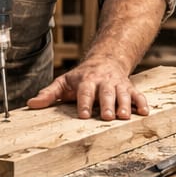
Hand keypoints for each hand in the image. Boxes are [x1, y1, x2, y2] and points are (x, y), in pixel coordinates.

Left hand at [26, 56, 150, 119]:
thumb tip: (31, 103)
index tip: (83, 114)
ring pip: (123, 94)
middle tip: (107, 116)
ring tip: (124, 117)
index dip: (84, 102)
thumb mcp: (64, 82)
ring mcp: (118, 84)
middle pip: (106, 93)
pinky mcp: (129, 88)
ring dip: (125, 105)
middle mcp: (104, 81)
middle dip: (107, 104)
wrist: (106, 60)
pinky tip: (144, 112)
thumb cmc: (82, 76)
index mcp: (87, 80)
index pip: (85, 91)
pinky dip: (142, 103)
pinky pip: (138, 95)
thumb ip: (49, 94)